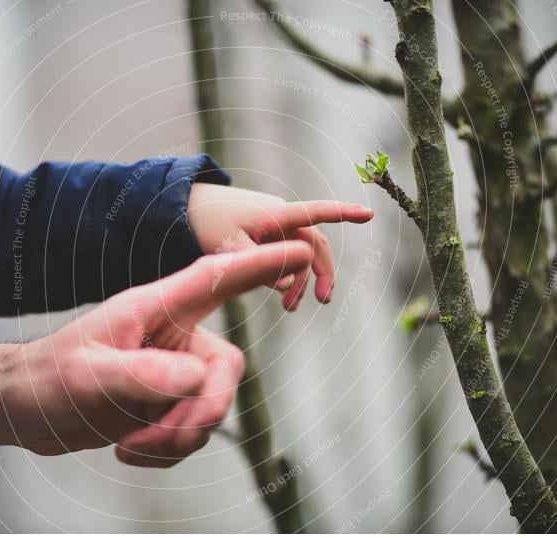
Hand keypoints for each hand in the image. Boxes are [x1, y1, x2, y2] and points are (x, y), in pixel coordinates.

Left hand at [0, 241, 312, 466]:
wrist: (24, 410)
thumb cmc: (47, 376)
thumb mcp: (87, 374)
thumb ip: (143, 373)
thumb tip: (195, 380)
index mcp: (155, 309)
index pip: (215, 279)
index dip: (260, 265)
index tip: (300, 251)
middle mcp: (172, 337)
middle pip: (224, 369)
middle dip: (201, 412)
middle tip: (164, 438)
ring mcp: (172, 373)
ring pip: (211, 408)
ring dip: (177, 439)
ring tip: (132, 445)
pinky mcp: (167, 405)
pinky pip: (193, 433)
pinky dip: (168, 451)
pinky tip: (130, 449)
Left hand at [187, 183, 372, 309]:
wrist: (188, 210)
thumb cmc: (208, 223)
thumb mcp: (229, 248)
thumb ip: (258, 267)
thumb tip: (290, 286)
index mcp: (276, 215)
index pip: (316, 212)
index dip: (343, 214)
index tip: (368, 215)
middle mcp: (282, 219)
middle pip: (315, 245)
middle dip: (322, 274)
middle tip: (322, 302)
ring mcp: (277, 230)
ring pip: (302, 256)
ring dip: (303, 282)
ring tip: (290, 309)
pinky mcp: (269, 239)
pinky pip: (289, 259)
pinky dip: (290, 278)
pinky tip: (283, 297)